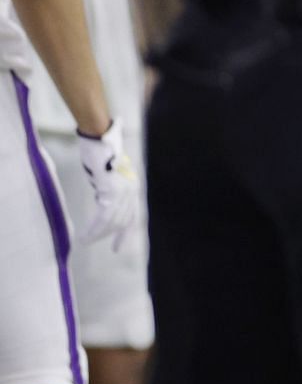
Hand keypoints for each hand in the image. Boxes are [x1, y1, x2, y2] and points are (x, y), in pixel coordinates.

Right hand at [76, 119, 142, 250]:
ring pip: (112, 221)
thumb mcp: (109, 174)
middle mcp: (132, 189)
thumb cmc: (101, 151)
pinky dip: (94, 229)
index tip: (119, 246)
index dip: (125, 232)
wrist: (99, 137)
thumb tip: (104, 202)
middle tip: (95, 243)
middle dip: (110, 234)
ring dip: (98, 234)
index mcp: (133, 186)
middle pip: (123, 220)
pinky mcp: (113, 190)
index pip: (132, 215)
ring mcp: (124, 190)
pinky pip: (103, 216)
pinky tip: (86, 236)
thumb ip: (110, 189)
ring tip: (86, 241)